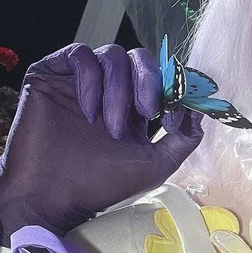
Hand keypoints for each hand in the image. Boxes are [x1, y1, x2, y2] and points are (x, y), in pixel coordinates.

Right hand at [0, 43, 202, 243]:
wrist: (50, 197)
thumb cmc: (99, 186)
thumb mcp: (154, 165)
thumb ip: (183, 140)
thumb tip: (201, 112)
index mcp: (133, 108)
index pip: (160, 77)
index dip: (173, 88)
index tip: (174, 118)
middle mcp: (108, 90)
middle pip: (140, 59)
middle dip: (150, 82)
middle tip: (147, 112)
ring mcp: (80, 80)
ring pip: (112, 55)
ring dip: (119, 89)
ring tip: (109, 125)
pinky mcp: (51, 75)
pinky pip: (78, 55)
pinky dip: (90, 78)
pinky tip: (88, 110)